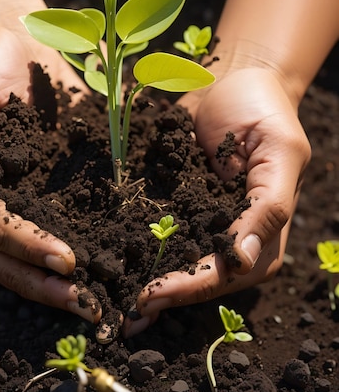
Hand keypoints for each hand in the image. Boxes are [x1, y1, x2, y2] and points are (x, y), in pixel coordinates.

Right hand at [0, 25, 100, 323]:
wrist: (17, 42)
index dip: (17, 243)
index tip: (60, 257)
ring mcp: (4, 194)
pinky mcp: (34, 187)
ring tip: (86, 302)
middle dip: (33, 278)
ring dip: (46, 280)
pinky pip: (46, 225)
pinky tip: (95, 273)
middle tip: (78, 299)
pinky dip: (61, 253)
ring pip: (12, 253)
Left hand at [123, 67, 310, 335]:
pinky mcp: (178, 201)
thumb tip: (243, 258)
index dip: (195, 285)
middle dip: (168, 294)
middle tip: (129, 313)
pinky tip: (111, 263)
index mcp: (263, 227)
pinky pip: (157, 230)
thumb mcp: (279, 152)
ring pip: (178, 261)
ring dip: (149, 282)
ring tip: (116, 305)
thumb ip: (267, 205)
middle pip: (203, 276)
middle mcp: (231, 232)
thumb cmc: (263, 110)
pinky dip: (136, 248)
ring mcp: (202, 218)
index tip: (156, 292)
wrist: (232, 78)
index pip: (231, 269)